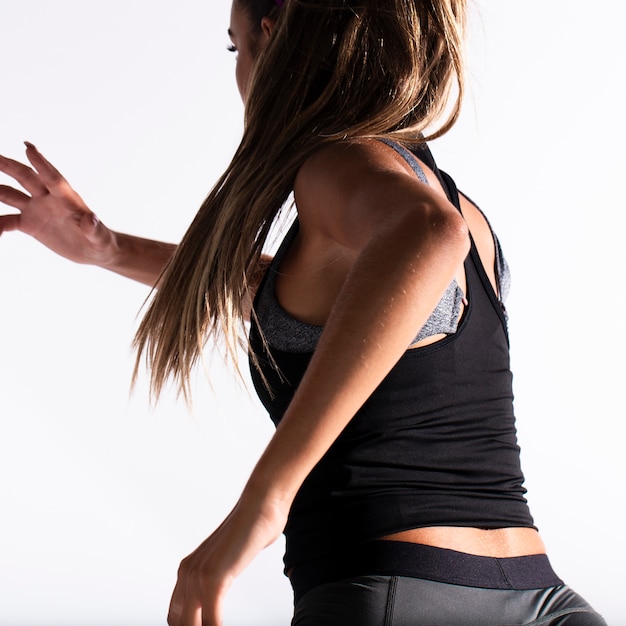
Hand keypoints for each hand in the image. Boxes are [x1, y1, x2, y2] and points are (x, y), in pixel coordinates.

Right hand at [0, 143, 116, 265]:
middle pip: (25, 177)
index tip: (28, 148)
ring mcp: (37, 209)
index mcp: (66, 198)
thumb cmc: (99, 241)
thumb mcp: (99, 237)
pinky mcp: (30, 224)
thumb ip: (94, 228)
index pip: (53, 178)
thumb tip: (91, 219)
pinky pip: (7, 220)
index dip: (41, 164)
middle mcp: (48, 199)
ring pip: (9, 193)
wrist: (92, 251)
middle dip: (8, 165)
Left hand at [168, 492, 287, 625]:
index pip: (176, 617)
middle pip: (180, 625)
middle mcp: (186, 574)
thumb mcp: (232, 559)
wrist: (261, 505)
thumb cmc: (253, 529)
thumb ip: (223, 576)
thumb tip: (226, 585)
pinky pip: (211, 622)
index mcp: (187, 570)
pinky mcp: (213, 579)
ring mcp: (197, 577)